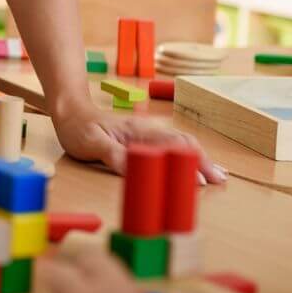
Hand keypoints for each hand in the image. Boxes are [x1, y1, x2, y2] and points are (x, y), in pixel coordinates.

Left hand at [51, 94, 226, 184]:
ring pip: (181, 144)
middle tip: (221, 182)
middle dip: (203, 162)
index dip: (189, 163)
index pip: (172, 146)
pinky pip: (171, 146)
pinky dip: (188, 155)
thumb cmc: (78, 127)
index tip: (201, 182)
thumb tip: (138, 170)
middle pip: (183, 144)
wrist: (70, 110)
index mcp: (138, 132)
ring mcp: (147, 134)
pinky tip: (194, 164)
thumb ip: (114, 155)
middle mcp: (148, 131)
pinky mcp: (143, 139)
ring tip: (218, 175)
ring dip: (199, 158)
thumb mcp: (91, 144)